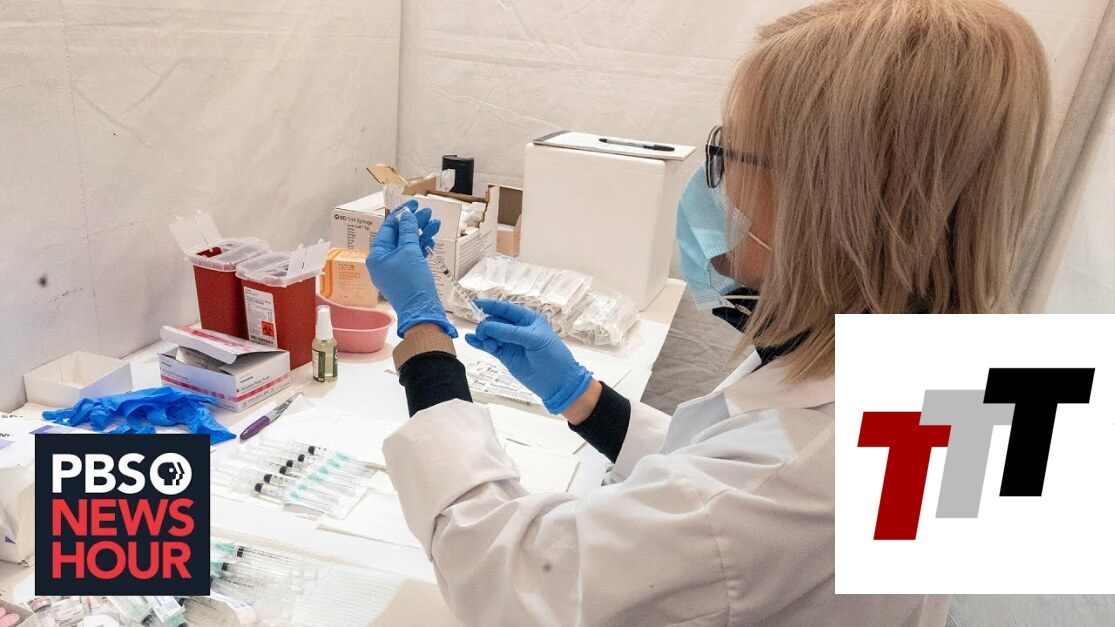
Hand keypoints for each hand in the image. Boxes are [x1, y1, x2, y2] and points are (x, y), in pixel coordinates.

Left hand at [366, 200, 454, 337]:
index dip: (402, 214)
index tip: (415, 203)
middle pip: (399, 235)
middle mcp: (383, 261)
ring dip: (421, 233)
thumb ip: (408, 231)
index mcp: (377, 255)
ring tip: (435, 223)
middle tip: (428, 212)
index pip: (389, 228)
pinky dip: (422, 246)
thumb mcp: (409, 251)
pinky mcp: (408, 275)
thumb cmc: (411, 281)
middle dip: (414, 223)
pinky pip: (413, 256)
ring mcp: (396, 269)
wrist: (422, 310)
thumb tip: (407, 215)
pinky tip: (432, 237)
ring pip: (408, 245)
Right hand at [465, 300, 591, 414]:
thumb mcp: (534, 340)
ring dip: (484, 336)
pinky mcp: (505, 356)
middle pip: (496, 321)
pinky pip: (490, 347)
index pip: (507, 309)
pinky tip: (470, 340)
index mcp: (528, 319)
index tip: (476, 304)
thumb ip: (510, 332)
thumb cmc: (552, 356)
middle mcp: (518, 329)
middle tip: (482, 333)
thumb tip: (486, 326)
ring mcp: (510, 343)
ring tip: (487, 343)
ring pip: (491, 334)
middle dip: (487, 324)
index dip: (492, 306)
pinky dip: (479, 344)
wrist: (558, 382)